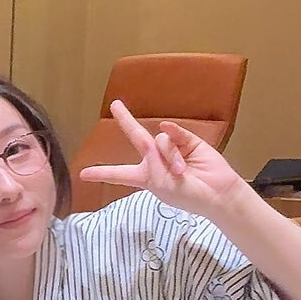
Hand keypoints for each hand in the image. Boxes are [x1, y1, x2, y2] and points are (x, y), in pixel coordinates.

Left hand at [76, 101, 252, 220]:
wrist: (216, 194)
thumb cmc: (187, 195)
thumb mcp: (162, 185)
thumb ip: (155, 161)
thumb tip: (159, 131)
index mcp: (145, 176)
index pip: (120, 174)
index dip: (102, 173)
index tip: (83, 174)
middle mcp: (155, 160)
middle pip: (136, 137)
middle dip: (125, 120)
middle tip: (115, 104)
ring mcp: (172, 149)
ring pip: (160, 142)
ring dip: (170, 158)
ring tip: (182, 172)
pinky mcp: (188, 140)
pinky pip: (174, 132)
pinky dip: (173, 134)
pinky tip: (175, 140)